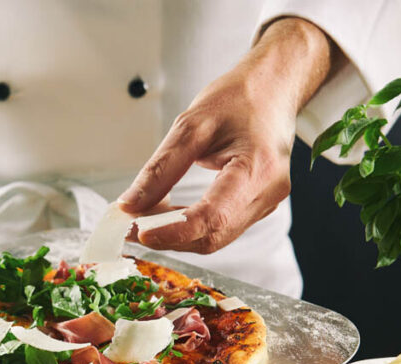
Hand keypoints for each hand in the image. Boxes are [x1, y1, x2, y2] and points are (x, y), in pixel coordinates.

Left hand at [117, 18, 335, 252]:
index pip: (213, 217)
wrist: (272, 89)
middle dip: (168, 236)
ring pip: (214, 237)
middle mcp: (267, 193)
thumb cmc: (240, 99)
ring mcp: (264, 203)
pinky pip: (218, 227)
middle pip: (212, 236)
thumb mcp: (191, 125)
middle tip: (128, 227)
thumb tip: (131, 204)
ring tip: (141, 217)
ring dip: (175, 233)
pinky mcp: (254, 207)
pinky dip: (187, 226)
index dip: (174, 232)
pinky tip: (164, 213)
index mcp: (258, 169)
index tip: (140, 234)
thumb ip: (160, 168)